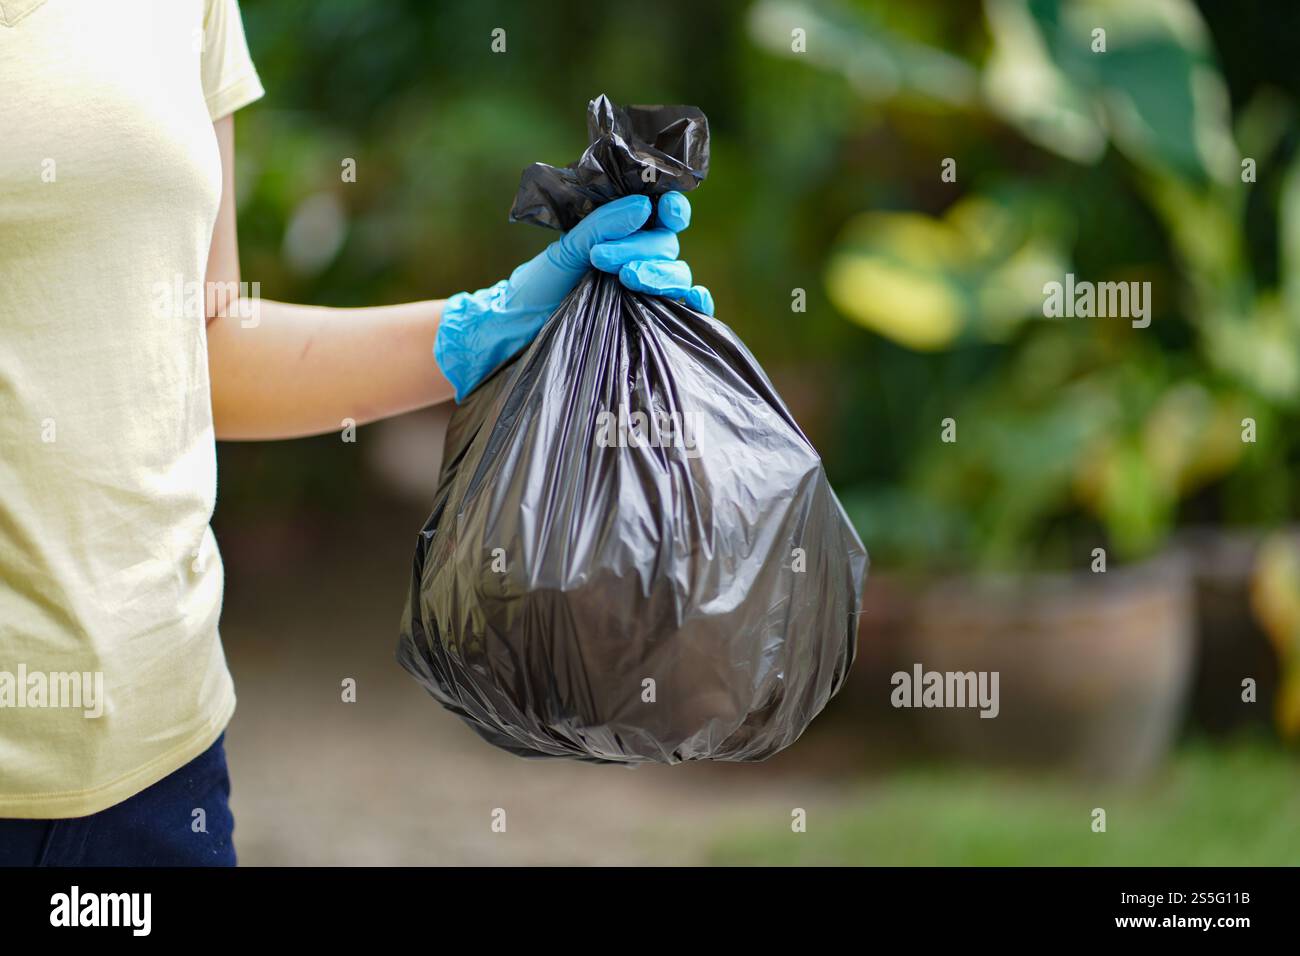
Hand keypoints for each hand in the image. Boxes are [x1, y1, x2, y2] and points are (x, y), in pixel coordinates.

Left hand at [435, 192, 713, 400]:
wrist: (524, 327)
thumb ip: (602, 224)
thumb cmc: (541, 283)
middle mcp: (643, 255)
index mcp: (625, 229)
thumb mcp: (567, 247)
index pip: (663, 212)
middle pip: (667, 244)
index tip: (665, 211)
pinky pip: (687, 309)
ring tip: (625, 279)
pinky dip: (696, 302)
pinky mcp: (652, 318)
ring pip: (677, 273)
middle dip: (639, 248)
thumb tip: (643, 207)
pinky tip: (694, 300)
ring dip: (658, 274)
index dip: (673, 208)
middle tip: (600, 258)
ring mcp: (649, 287)